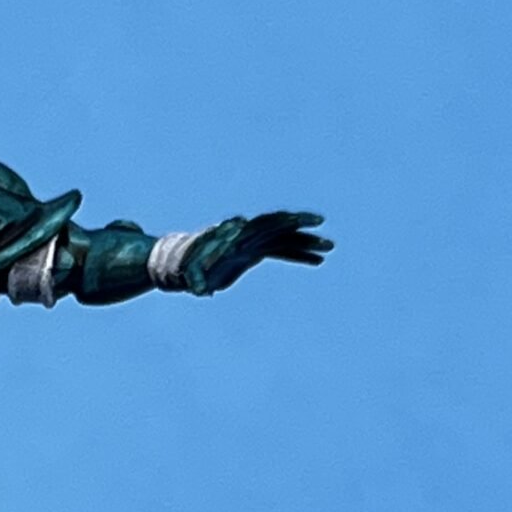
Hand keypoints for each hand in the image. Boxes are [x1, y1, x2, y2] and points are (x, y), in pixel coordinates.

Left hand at [183, 210, 331, 295]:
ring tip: (330, 247)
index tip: (295, 219)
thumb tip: (200, 292)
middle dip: (298, 223)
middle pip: (276, 224)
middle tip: (320, 222)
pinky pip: (281, 251)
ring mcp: (252, 242)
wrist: (181, 264)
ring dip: (306, 241)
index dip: (277, 221)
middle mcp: (246, 234)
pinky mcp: (255, 252)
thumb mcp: (188, 276)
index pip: (259, 224)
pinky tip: (318, 261)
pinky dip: (299, 255)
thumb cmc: (183, 269)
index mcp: (233, 236)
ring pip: (284, 237)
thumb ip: (196, 281)